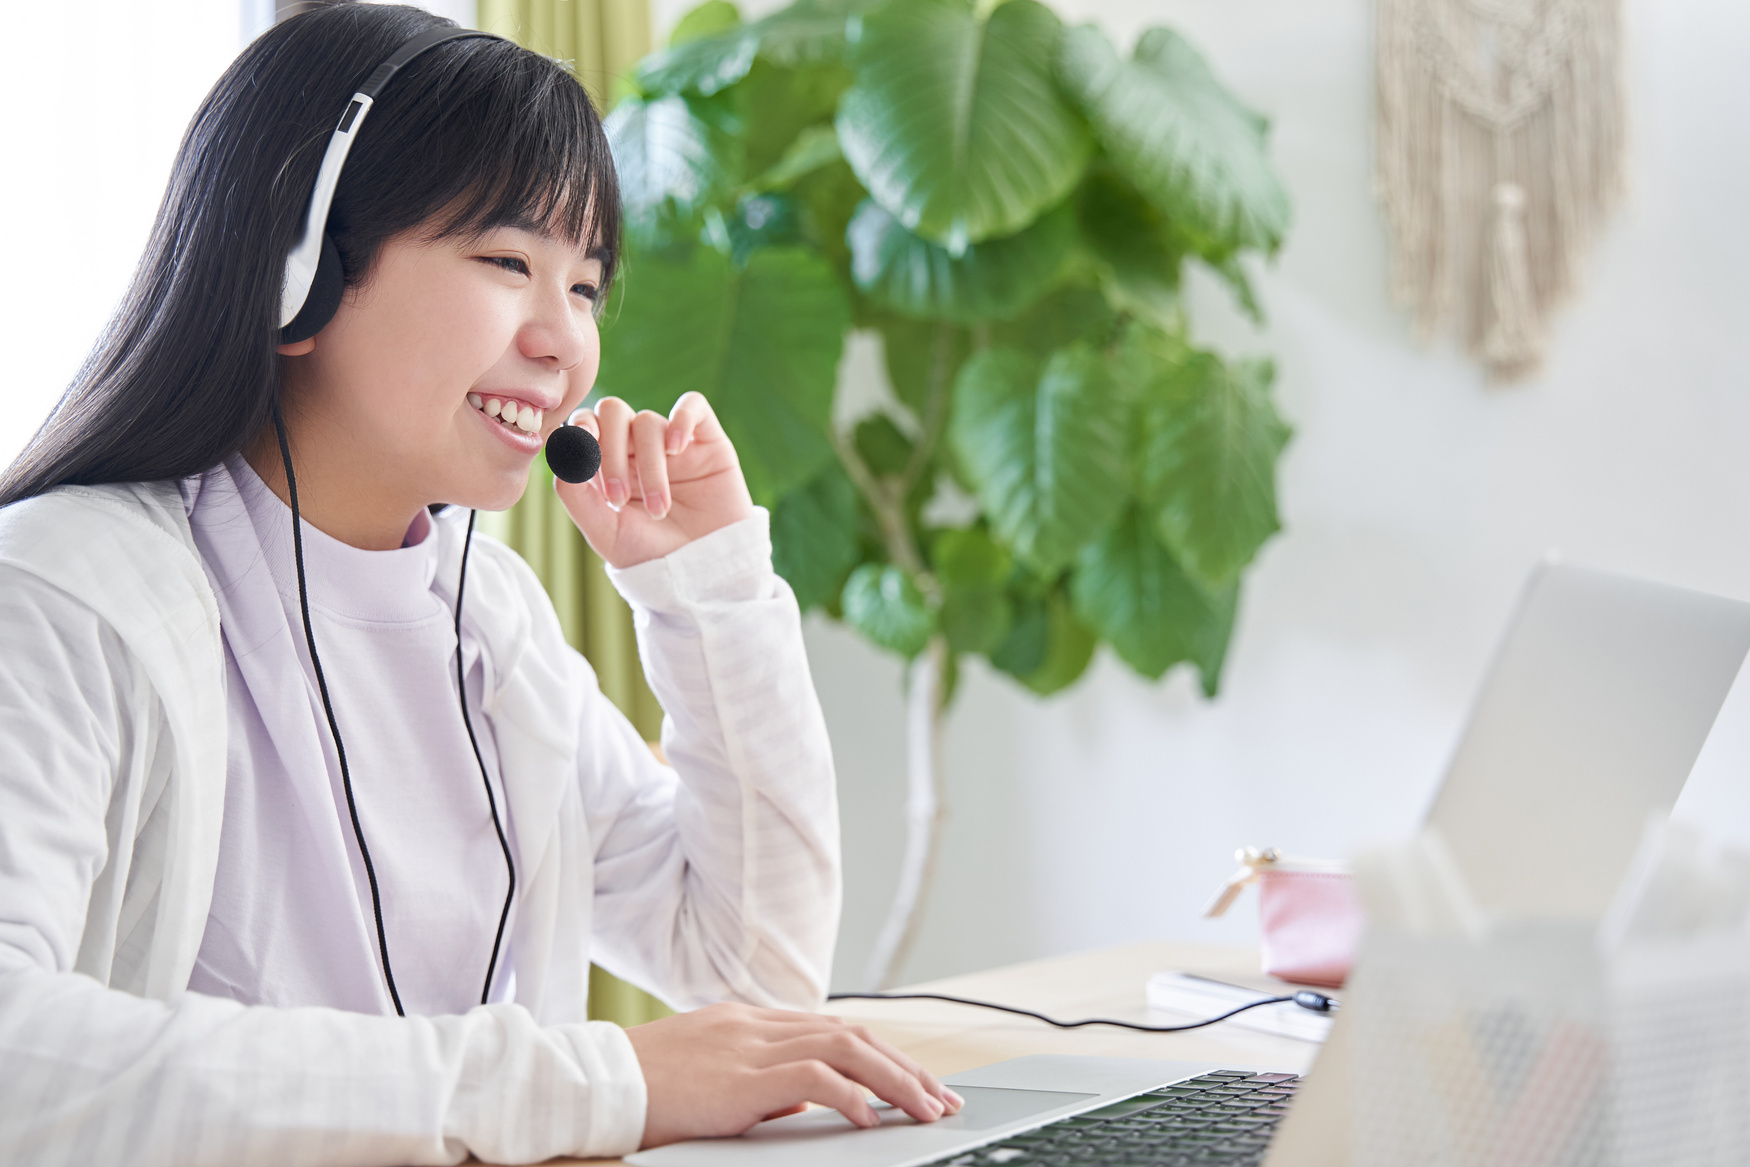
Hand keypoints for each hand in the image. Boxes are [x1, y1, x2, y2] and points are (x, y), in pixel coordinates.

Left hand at [553, 392, 755, 567]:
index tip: (581, 457)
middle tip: (619, 499)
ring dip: (648, 466)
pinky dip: (682, 418)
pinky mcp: (707, 440)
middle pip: (612, 412)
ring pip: (648, 421)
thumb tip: (563, 450)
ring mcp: (671, 442)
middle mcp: (636, 447)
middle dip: (610, 453)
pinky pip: (693, 405)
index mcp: (607, 462)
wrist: (703, 571)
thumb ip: (575, 494)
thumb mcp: (604, 531)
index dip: (579, 431)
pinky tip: (677, 448)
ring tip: (659, 509)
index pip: (585, 424)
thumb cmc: (652, 554)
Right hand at [624, 1002, 964, 1148]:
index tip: (916, 1080)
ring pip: (845, 1047)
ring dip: (895, 1078)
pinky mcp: (741, 1076)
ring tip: (925, 1108)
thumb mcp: (711, 1077)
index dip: (883, 1052)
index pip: (835, 1028)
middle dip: (904, 1065)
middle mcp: (757, 1024)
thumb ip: (758, 1080)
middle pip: (852, 1033)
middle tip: (941, 1097)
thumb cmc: (642, 1087)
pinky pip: (812, 1077)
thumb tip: (805, 1101)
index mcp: (750, 1021)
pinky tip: (873, 1116)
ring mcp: (750, 1045)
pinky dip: (851, 1094)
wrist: (593, 1083)